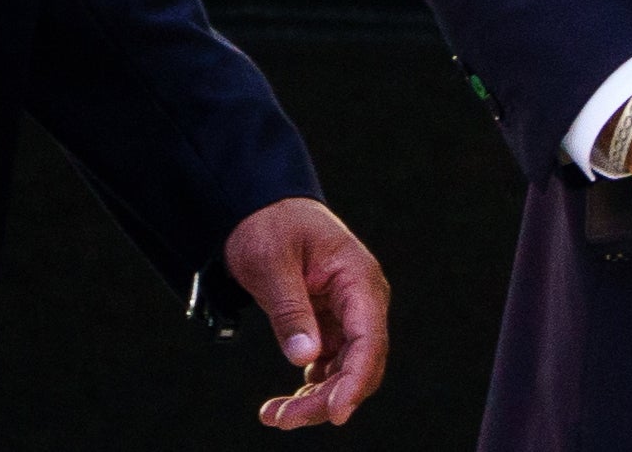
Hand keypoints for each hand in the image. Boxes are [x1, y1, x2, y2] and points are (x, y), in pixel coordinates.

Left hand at [223, 196, 389, 429]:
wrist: (262, 212)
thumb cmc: (270, 228)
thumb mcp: (273, 263)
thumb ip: (290, 309)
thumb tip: (305, 357)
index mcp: (359, 280)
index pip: (370, 338)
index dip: (356, 380)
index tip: (335, 414)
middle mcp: (362, 301)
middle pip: (361, 363)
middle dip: (327, 399)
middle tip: (281, 419)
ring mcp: (348, 315)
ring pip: (346, 371)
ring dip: (315, 399)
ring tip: (273, 414)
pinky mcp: (331, 325)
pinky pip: (331, 366)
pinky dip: (311, 388)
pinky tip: (284, 399)